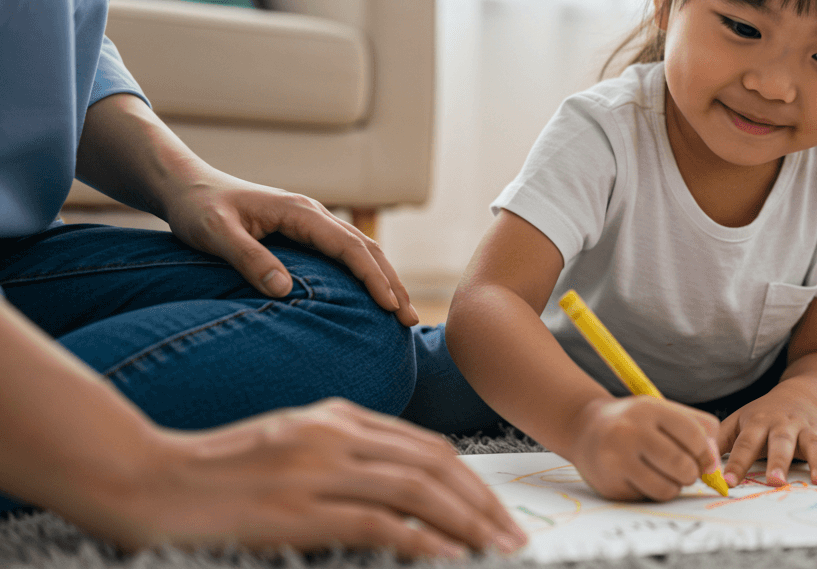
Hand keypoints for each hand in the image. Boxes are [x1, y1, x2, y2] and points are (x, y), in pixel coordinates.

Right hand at [87, 398, 526, 557]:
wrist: (147, 479)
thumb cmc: (218, 471)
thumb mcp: (290, 444)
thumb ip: (343, 454)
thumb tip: (401, 490)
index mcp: (337, 417)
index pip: (424, 446)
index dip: (469, 480)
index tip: (497, 510)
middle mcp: (335, 434)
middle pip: (433, 465)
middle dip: (481, 502)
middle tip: (514, 535)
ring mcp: (316, 469)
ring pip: (416, 490)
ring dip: (466, 522)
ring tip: (497, 548)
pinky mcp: (296, 509)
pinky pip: (377, 522)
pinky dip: (421, 540)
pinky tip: (449, 557)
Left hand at [160, 166, 416, 324]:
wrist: (187, 187)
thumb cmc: (198, 209)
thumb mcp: (215, 234)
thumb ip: (250, 259)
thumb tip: (285, 290)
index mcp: (300, 212)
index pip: (350, 247)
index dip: (373, 277)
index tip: (391, 307)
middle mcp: (313, 214)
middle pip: (367, 248)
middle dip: (392, 283)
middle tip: (410, 321)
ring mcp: (311, 222)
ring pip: (361, 249)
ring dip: (384, 279)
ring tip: (402, 312)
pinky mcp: (304, 232)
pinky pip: (345, 253)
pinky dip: (366, 273)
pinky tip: (371, 294)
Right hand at [569, 396, 721, 500]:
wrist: (584, 428)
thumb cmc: (633, 421)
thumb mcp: (662, 410)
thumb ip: (696, 428)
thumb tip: (714, 463)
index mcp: (649, 409)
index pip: (693, 435)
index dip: (706, 453)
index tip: (705, 461)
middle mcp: (630, 432)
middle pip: (682, 465)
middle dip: (692, 473)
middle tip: (687, 471)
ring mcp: (617, 460)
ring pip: (667, 488)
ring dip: (675, 486)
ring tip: (667, 475)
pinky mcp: (610, 485)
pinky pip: (647, 498)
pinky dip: (653, 491)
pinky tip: (643, 478)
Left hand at [718, 380, 816, 487]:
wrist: (799, 395)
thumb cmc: (762, 415)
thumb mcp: (738, 421)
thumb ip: (719, 440)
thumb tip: (699, 460)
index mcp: (758, 423)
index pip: (744, 444)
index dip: (736, 463)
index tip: (728, 483)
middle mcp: (783, 425)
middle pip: (780, 443)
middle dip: (777, 462)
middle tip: (774, 481)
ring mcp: (806, 430)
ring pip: (812, 445)